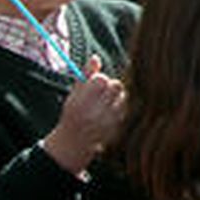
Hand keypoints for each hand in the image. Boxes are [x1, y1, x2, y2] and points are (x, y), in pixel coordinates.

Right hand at [41, 55, 125, 173]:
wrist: (75, 142)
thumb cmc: (74, 114)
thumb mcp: (74, 95)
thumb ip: (85, 76)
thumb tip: (95, 57)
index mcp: (81, 104)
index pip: (101, 80)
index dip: (99, 79)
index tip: (94, 84)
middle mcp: (95, 113)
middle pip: (116, 85)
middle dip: (110, 86)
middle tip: (101, 93)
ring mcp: (108, 121)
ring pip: (123, 95)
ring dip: (116, 96)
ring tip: (105, 103)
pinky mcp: (117, 126)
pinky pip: (125, 107)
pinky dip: (120, 106)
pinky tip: (109, 112)